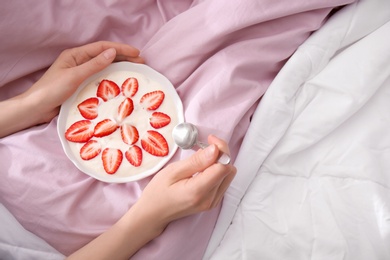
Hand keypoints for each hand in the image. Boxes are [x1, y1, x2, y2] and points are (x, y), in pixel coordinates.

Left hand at [25, 41, 143, 122]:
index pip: (102, 48)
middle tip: (141, 62)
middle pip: (105, 57)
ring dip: (120, 68)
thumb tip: (112, 53)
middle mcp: (79, 62)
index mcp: (76, 55)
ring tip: (135, 71)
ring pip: (104, 68)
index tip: (136, 52)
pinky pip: (100, 79)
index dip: (121, 49)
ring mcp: (81, 74)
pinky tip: (121, 83)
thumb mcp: (74, 76)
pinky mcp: (81, 86)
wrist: (36, 108)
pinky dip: (112, 79)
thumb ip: (94, 65)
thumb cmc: (52, 91)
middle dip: (124, 58)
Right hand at [67, 135, 235, 258]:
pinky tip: (196, 168)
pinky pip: (218, 182)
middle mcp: (208, 197)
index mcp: (199, 189)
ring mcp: (209, 202)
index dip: (218, 147)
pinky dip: (212, 171)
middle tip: (201, 145)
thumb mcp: (170, 173)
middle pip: (228, 168)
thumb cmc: (153, 195)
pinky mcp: (207, 202)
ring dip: (215, 162)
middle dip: (218, 153)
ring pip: (225, 175)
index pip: (222, 163)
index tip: (207, 138)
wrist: (148, 219)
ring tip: (195, 157)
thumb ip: (194, 160)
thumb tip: (214, 148)